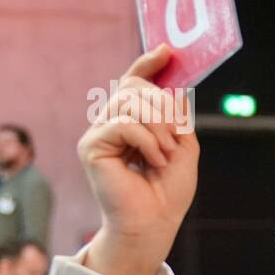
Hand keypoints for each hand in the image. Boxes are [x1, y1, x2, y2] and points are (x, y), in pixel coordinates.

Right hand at [79, 45, 199, 274]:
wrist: (155, 222)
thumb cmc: (168, 190)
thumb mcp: (183, 146)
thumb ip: (177, 116)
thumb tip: (174, 87)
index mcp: (130, 121)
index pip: (132, 82)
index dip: (147, 64)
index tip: (166, 52)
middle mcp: (110, 123)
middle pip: (133, 87)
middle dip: (163, 107)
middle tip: (176, 136)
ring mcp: (98, 133)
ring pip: (129, 102)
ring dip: (158, 127)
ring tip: (165, 154)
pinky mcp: (91, 146)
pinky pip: (124, 123)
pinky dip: (147, 140)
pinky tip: (153, 161)